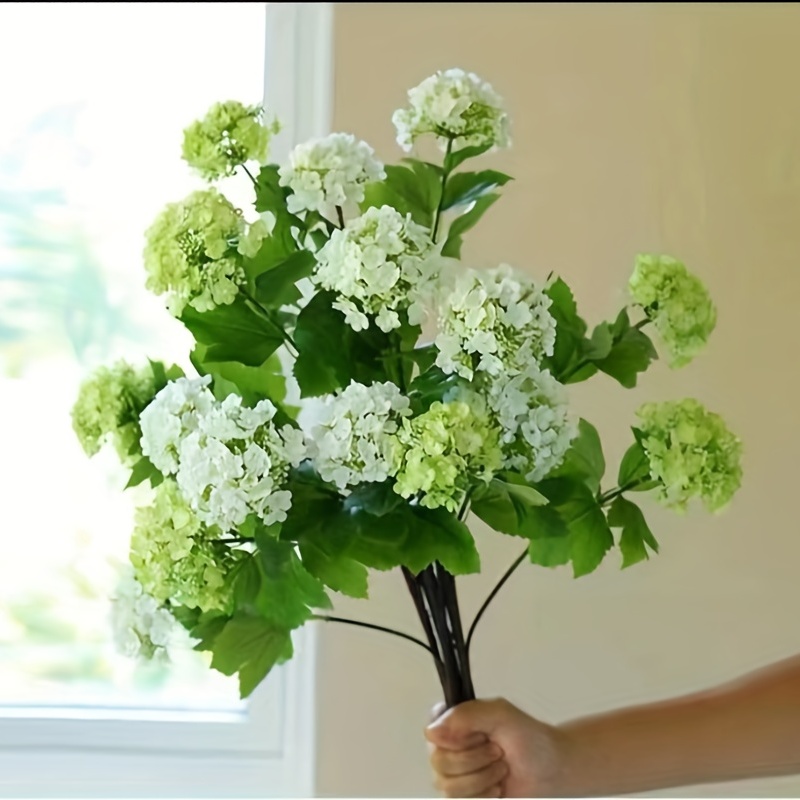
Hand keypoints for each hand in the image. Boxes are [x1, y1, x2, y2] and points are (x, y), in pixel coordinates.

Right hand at [425, 698, 567, 797]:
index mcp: (453, 722)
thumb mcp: (500, 714)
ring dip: (481, 779)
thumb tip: (432, 732)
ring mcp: (455, 775)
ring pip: (447, 786)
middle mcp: (448, 748)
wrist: (552, 770)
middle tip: (497, 752)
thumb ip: (466, 715)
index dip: (457, 739)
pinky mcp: (465, 797)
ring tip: (500, 769)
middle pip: (438, 763)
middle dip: (474, 760)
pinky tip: (497, 788)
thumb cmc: (530, 739)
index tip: (482, 736)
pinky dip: (483, 797)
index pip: (432, 732)